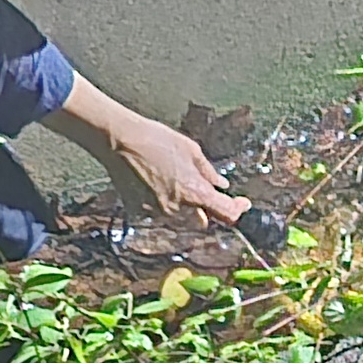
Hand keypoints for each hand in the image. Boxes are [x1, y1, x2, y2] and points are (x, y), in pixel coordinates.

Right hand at [41, 75, 252, 226]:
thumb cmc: (156, 140)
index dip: (238, 210)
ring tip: (176, 181)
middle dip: (208, 210)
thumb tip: (221, 185)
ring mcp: (157, 213)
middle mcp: (177, 209)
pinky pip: (160, 214)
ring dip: (186, 208)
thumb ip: (209, 172)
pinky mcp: (140, 212)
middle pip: (204, 222)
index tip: (242, 203)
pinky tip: (158, 184)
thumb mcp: (191, 150)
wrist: (119, 141)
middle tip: (206, 191)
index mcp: (195, 193)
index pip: (226, 214)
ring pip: (181, 220)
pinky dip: (164, 205)